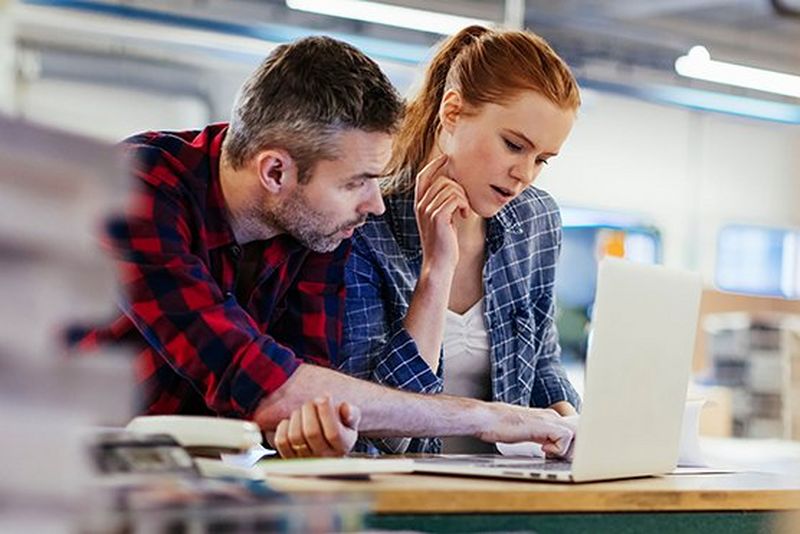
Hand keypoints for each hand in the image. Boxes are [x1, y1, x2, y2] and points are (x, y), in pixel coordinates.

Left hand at [271, 397, 360, 458]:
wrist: (326, 443)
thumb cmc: (339, 427)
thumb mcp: (350, 420)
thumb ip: (351, 413)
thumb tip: (346, 408)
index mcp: (342, 447)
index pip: (334, 433)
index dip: (327, 412)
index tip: (325, 397)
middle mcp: (324, 457)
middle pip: (311, 433)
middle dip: (310, 409)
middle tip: (312, 402)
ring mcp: (305, 460)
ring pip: (295, 436)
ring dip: (297, 416)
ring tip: (303, 411)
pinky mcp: (288, 458)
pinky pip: (281, 441)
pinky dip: (284, 426)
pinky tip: (293, 422)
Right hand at [414, 154, 469, 274]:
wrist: (439, 264)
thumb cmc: (443, 243)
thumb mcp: (441, 219)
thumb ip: (443, 203)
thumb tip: (455, 186)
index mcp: (419, 204)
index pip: (423, 176)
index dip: (435, 164)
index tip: (447, 158)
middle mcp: (420, 205)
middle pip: (441, 179)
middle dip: (458, 187)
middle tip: (464, 204)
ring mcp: (427, 211)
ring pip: (450, 187)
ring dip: (463, 197)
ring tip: (464, 211)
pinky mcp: (438, 217)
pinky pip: (454, 198)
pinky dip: (464, 204)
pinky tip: (465, 215)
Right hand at [478, 403, 575, 459]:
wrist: (486, 419)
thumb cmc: (499, 426)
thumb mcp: (526, 432)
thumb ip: (540, 436)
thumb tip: (549, 447)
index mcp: (548, 418)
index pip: (573, 430)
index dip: (571, 445)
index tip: (557, 455)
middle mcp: (551, 416)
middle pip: (580, 432)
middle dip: (573, 449)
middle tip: (555, 457)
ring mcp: (549, 419)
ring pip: (577, 434)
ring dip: (567, 450)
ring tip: (549, 454)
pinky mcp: (544, 424)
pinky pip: (565, 437)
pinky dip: (558, 449)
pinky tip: (542, 449)